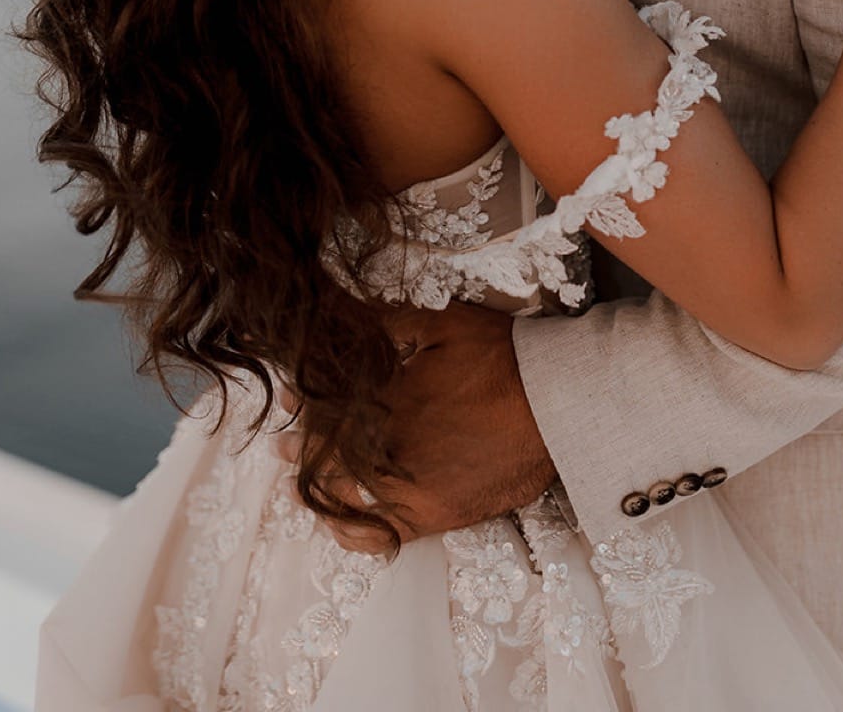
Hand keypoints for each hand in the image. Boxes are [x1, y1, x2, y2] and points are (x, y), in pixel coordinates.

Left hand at [279, 304, 556, 552]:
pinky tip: (339, 524)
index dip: (300, 409)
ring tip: (302, 483)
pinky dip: (356, 532)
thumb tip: (333, 306)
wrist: (560, 402)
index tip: (286, 403)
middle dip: (301, 449)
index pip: (325, 412)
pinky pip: (384, 536)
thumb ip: (384, 320)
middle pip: (327, 458)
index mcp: (386, 403)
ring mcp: (413, 491)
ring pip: (346, 498)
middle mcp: (391, 452)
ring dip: (318, 490)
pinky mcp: (439, 516)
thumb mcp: (442, 323)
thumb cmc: (503, 357)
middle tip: (282, 449)